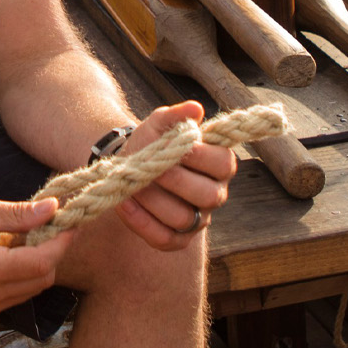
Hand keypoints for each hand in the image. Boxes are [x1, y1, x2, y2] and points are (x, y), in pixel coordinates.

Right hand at [0, 197, 72, 321]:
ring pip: (32, 290)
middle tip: (48, 224)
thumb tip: (53, 209)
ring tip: (22, 238)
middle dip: (52, 251)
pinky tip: (7, 255)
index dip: (62, 242)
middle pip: (43, 279)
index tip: (70, 221)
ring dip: (37, 264)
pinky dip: (21, 275)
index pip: (42, 262)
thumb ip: (18, 214)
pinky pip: (16, 296)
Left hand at [113, 101, 235, 250]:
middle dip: (174, 180)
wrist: (130, 164)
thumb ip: (176, 116)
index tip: (172, 145)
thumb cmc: (153, 142)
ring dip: (153, 200)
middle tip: (149, 166)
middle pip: (207, 195)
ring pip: (183, 218)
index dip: (199, 156)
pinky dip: (141, 222)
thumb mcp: (160, 124)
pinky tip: (124, 203)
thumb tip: (195, 108)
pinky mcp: (178, 239)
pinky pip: (164, 239)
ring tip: (132, 182)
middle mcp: (215, 194)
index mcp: (219, 164)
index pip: (223, 164)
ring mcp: (198, 219)